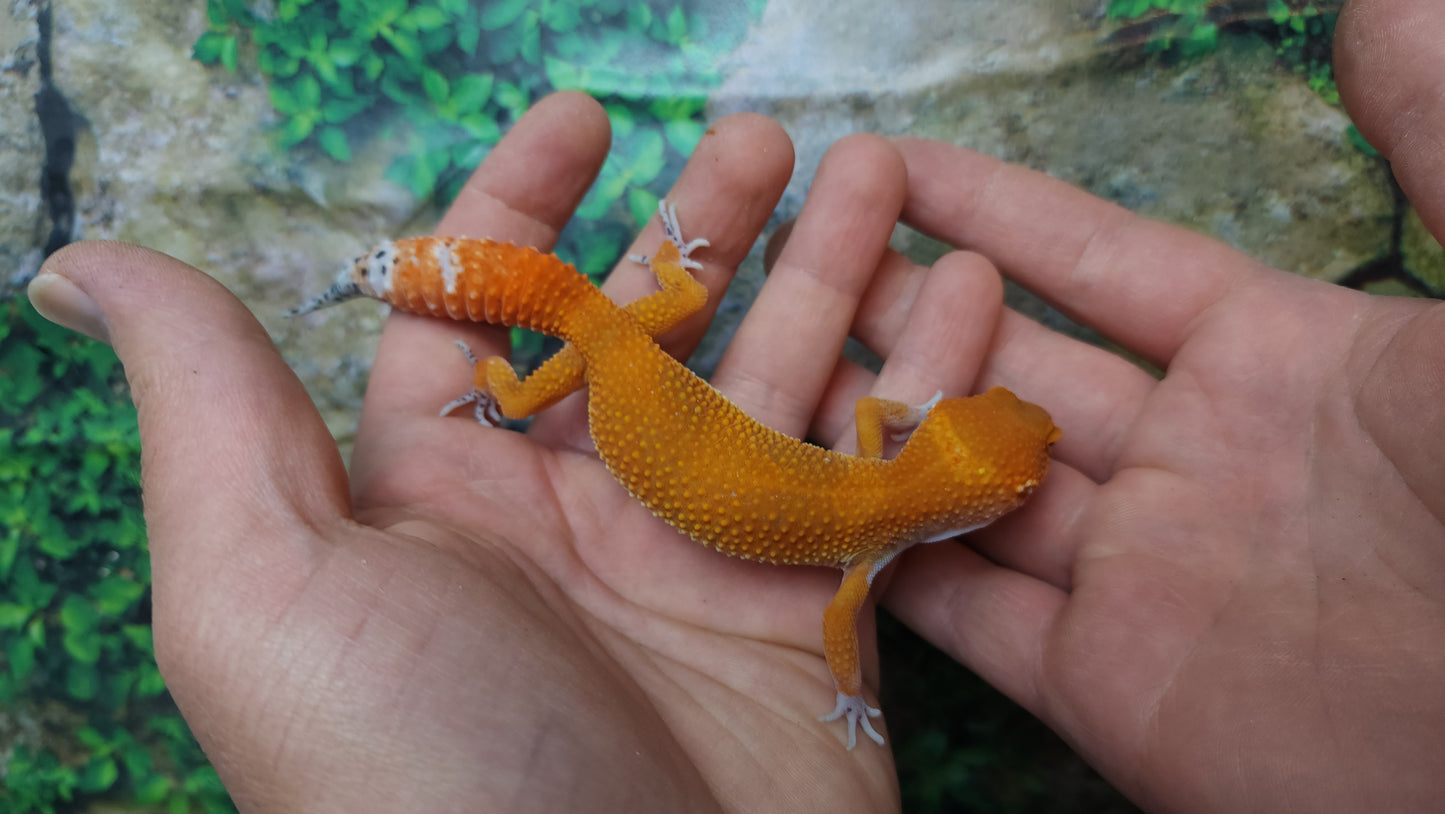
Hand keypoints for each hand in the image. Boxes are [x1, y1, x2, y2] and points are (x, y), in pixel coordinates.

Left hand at [30, 94, 929, 811]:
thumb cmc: (418, 776)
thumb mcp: (269, 590)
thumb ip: (210, 412)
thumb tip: (87, 266)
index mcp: (444, 499)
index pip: (478, 310)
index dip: (520, 203)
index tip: (582, 116)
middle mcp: (573, 520)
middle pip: (650, 329)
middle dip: (709, 224)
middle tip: (771, 139)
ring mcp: (703, 562)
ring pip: (777, 379)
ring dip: (834, 272)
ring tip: (887, 174)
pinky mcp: (814, 615)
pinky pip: (880, 470)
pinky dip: (932, 383)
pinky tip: (972, 299)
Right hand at [875, 1, 1444, 810]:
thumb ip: (1442, 150)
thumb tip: (1383, 6)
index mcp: (1280, 363)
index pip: (1102, 263)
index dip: (999, 208)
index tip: (895, 159)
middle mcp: (1194, 462)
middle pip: (1014, 367)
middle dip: (906, 306)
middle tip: (800, 249)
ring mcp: (1144, 575)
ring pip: (974, 483)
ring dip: (877, 426)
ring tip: (768, 360)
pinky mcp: (1110, 686)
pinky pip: (974, 615)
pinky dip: (891, 566)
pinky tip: (806, 508)